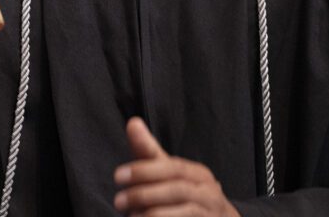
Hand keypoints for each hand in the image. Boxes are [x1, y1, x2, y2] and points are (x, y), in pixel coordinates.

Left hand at [113, 117, 240, 216]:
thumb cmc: (185, 195)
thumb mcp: (168, 173)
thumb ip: (149, 151)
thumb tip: (133, 122)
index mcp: (197, 174)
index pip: (172, 167)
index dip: (144, 171)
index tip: (118, 176)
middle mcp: (208, 192)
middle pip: (177, 190)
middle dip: (144, 194)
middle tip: (119, 201)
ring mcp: (210, 214)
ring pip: (183, 212)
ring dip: (152, 214)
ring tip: (131, 216)